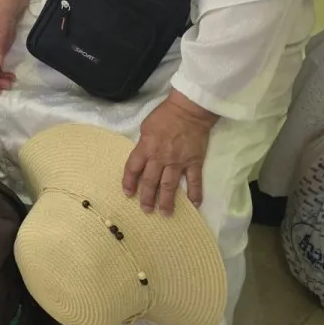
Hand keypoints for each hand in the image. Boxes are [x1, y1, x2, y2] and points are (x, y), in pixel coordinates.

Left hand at [123, 90, 217, 215]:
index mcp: (146, 148)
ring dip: (166, 201)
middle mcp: (160, 158)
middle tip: (146, 210)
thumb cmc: (164, 115)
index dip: (129, 182)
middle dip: (147, 198)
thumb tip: (142, 157)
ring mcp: (178, 162)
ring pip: (170, 186)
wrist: (188, 110)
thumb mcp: (146, 127)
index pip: (133, 168)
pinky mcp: (194, 162)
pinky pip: (194, 181)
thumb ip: (143, 145)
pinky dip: (195, 194)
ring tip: (165, 214)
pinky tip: (194, 205)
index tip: (128, 193)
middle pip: (150, 182)